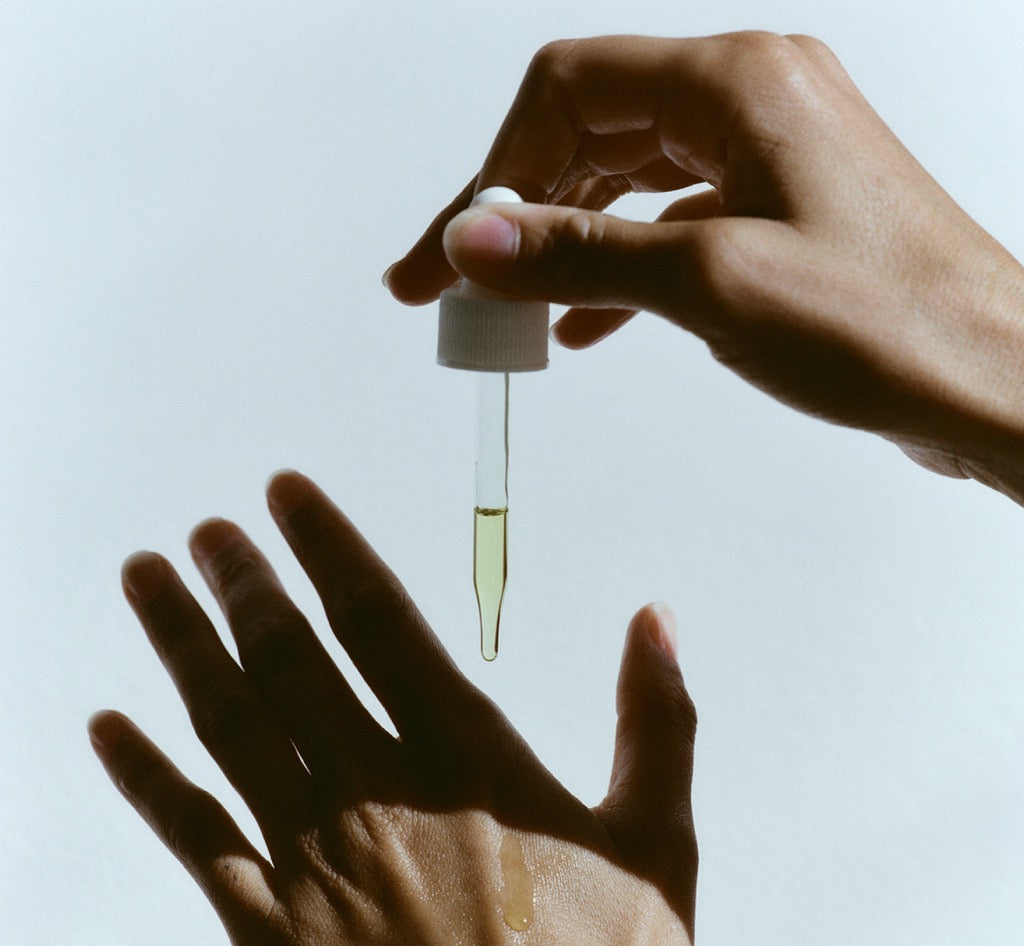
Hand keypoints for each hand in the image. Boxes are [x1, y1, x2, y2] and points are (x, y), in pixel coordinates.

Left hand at [89, 471, 716, 945]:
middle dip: (245, 581)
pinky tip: (109, 727)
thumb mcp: (661, 843)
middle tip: (209, 530)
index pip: (379, 620)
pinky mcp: (270, 935)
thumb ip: (656, 721)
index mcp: (470, 761)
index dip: (327, 548)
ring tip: (147, 580)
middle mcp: (380, 793)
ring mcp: (315, 862)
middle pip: (291, 657)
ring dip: (184, 644)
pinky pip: (192, 836)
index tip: (284, 496)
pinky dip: (144, 777)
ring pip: (231, 724)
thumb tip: (656, 619)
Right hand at [387, 34, 1023, 502]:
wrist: (990, 379)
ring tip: (505, 313)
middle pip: (591, 129)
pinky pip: (673, 221)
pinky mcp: (783, 215)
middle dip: (513, 208)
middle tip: (450, 287)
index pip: (567, 91)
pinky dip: (618, 266)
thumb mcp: (708, 283)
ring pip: (629, 179)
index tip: (443, 256)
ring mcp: (771, 158)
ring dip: (561, 241)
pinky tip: (583, 324)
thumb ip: (578, 255)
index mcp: (737, 82)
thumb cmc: (887, 322)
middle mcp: (753, 101)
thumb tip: (471, 240)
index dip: (490, 174)